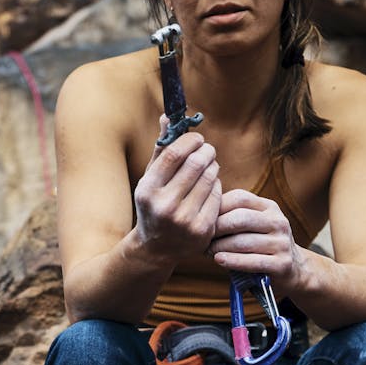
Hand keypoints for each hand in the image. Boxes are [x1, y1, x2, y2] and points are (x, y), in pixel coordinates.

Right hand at [133, 117, 221, 261]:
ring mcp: (185, 220)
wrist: (156, 249)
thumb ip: (161, 148)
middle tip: (207, 149)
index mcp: (148, 190)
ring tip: (209, 166)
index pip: (175, 153)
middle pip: (195, 163)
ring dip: (213, 166)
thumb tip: (169, 115)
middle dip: (205, 151)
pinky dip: (216, 186)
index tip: (197, 138)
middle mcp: (165, 206)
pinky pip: (217, 196)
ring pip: (210, 178)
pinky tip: (210, 186)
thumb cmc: (154, 205)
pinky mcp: (202, 230)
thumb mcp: (150, 179)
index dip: (190, 140)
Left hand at [208, 189, 302, 288]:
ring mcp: (282, 243)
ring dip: (220, 247)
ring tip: (206, 251)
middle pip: (240, 218)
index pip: (239, 198)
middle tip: (201, 237)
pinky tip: (219, 260)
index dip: (217, 206)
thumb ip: (234, 217)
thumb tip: (201, 213)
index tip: (202, 217)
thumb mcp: (254, 225)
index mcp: (269, 207)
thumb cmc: (262, 246)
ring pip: (243, 242)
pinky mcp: (282, 264)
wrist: (293, 269)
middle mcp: (278, 221)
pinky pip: (252, 261)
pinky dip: (232, 261)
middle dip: (217, 228)